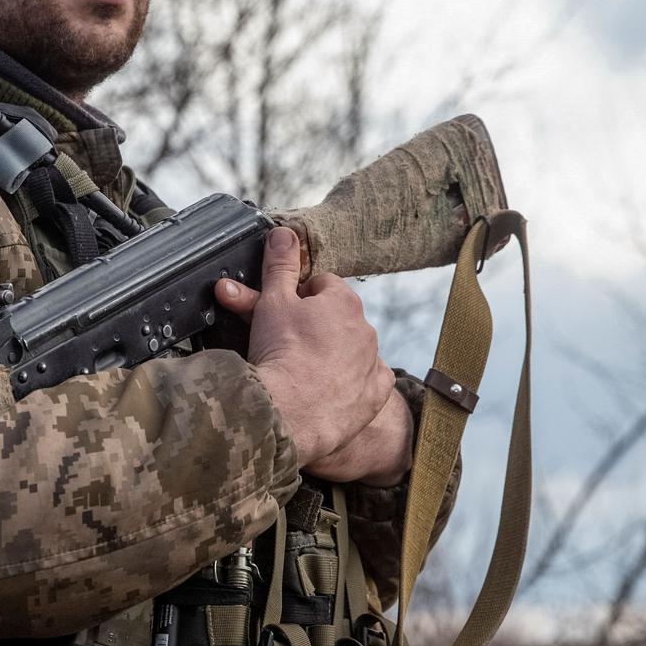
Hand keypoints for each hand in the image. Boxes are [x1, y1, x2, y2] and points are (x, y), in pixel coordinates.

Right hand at [215, 226, 412, 484]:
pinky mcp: (374, 396)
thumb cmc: (278, 353)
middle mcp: (366, 329)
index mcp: (343, 300)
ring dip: (331, 354)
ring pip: (352, 350)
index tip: (279, 314)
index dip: (296, 298)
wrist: (286, 414)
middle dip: (313, 326)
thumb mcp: (271, 301)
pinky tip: (328, 390)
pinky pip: (367, 383)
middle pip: (336, 319)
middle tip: (283, 343)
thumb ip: (280, 264)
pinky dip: (351, 384)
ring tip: (301, 370)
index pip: (321, 285)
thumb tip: (284, 232)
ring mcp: (372, 365)